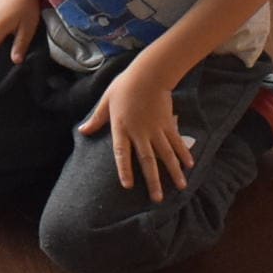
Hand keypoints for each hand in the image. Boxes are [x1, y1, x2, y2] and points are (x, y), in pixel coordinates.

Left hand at [80, 68, 193, 202]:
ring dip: (173, 171)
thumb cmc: (125, 86)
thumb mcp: (106, 100)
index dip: (125, 169)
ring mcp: (156, 129)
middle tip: (158, 199)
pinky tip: (190, 165)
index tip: (128, 186)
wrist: (149, 73)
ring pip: (166, 154)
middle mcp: (140, 132)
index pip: (122, 153)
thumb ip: (96, 119)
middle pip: (147, 160)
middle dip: (153, 180)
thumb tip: (82, 131)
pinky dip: (184, 153)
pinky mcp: (168, 124)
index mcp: (122, 127)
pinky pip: (176, 142)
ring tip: (180, 187)